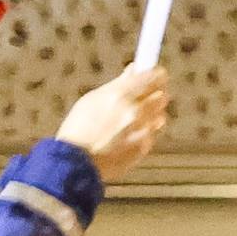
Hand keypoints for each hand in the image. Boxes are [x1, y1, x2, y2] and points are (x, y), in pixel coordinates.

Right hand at [54, 64, 171, 183]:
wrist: (74, 165)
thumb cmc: (77, 131)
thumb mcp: (91, 100)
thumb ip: (118, 85)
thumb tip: (133, 71)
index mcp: (121, 95)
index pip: (155, 76)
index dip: (155, 73)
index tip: (153, 74)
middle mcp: (135, 111)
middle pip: (162, 94)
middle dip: (153, 94)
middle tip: (142, 96)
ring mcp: (141, 131)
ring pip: (160, 115)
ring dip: (149, 115)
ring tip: (129, 121)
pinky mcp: (143, 148)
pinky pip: (151, 134)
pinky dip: (142, 133)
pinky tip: (124, 136)